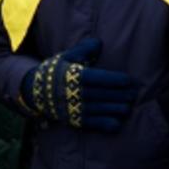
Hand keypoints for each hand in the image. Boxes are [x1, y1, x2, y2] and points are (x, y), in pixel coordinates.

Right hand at [18, 37, 138, 131]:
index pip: (97, 79)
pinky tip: (116, 124)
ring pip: (98, 110)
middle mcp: (73, 93)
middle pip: (100, 95)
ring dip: (114, 109)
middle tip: (134, 93)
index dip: (113, 80)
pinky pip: (90, 124)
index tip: (128, 80)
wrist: (34, 91)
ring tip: (128, 107)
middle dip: (119, 95)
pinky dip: (104, 125)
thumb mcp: (67, 56)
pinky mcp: (73, 120)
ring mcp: (72, 108)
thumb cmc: (57, 70)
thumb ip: (84, 50)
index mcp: (73, 77)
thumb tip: (98, 43)